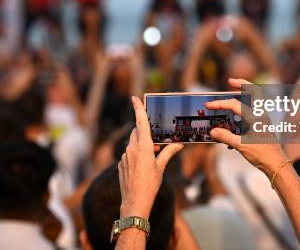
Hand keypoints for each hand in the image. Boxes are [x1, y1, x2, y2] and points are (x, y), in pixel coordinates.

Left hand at [118, 97, 182, 218]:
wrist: (134, 202)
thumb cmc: (150, 184)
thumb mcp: (161, 167)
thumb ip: (168, 152)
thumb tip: (179, 144)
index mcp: (143, 146)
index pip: (140, 122)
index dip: (138, 108)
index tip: (134, 97)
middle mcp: (131, 148)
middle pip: (137, 132)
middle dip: (144, 133)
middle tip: (155, 143)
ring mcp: (124, 156)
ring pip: (133, 144)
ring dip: (141, 146)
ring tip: (151, 157)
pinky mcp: (120, 164)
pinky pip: (129, 154)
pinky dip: (135, 155)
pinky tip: (142, 168)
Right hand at [206, 78, 287, 177]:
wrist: (278, 166)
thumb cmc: (262, 155)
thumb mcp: (241, 146)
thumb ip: (226, 137)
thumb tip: (213, 131)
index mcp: (256, 117)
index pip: (235, 105)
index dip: (220, 104)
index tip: (208, 105)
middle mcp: (261, 115)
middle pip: (253, 92)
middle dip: (242, 84)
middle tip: (230, 81)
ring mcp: (262, 121)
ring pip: (253, 102)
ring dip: (242, 98)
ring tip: (230, 97)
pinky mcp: (262, 128)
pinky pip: (251, 116)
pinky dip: (242, 116)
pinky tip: (232, 130)